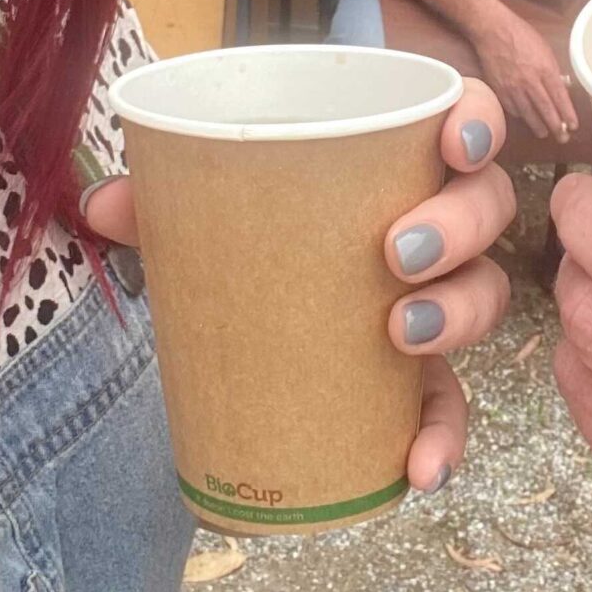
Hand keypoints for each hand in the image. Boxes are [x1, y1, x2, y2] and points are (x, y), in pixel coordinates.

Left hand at [85, 80, 514, 495]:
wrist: (251, 312)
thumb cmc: (255, 230)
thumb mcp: (208, 207)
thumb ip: (161, 199)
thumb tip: (104, 205)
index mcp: (399, 157)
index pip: (466, 120)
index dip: (478, 120)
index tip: (451, 140)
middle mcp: (440, 220)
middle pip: (487, 206)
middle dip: (458, 224)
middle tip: (396, 248)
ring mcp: (441, 297)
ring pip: (486, 294)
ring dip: (456, 312)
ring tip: (400, 330)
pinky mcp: (425, 377)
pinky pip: (454, 406)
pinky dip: (444, 438)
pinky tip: (420, 471)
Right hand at [470, 9, 579, 142]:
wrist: (493, 31)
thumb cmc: (522, 36)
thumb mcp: (545, 49)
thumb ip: (552, 70)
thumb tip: (561, 87)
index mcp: (545, 69)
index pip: (559, 97)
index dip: (567, 114)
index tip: (573, 126)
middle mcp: (530, 81)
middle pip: (546, 110)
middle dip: (556, 126)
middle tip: (562, 138)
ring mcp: (513, 88)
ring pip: (528, 114)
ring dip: (538, 126)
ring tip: (544, 133)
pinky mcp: (499, 90)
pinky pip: (513, 109)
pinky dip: (521, 116)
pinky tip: (526, 118)